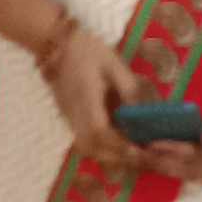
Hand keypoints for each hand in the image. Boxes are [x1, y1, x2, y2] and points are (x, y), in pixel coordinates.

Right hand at [45, 25, 142, 163]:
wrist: (57, 44)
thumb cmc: (87, 50)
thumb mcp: (114, 65)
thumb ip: (129, 89)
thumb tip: (145, 113)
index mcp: (86, 98)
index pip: (100, 130)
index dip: (119, 144)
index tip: (138, 150)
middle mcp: (74, 113)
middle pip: (92, 147)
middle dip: (118, 157)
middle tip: (142, 156)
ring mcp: (69, 118)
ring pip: (88, 148)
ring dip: (110, 156)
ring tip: (133, 153)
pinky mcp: (70, 119)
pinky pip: (85, 142)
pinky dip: (103, 149)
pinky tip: (120, 145)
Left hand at [142, 88, 201, 189]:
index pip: (191, 156)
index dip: (170, 151)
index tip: (150, 145)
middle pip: (184, 169)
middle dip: (159, 164)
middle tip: (135, 157)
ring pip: (186, 171)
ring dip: (165, 166)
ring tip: (143, 161)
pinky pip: (192, 166)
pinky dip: (176, 164)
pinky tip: (163, 160)